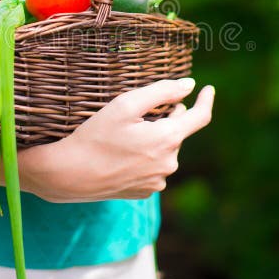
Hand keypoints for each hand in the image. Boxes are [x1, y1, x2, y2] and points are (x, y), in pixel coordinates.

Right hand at [18, 78, 214, 202]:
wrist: (70, 174)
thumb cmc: (96, 135)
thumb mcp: (126, 104)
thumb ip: (162, 91)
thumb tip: (189, 86)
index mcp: (168, 139)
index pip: (200, 117)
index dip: (206, 100)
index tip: (208, 89)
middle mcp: (169, 164)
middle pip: (177, 131)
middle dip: (165, 119)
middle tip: (137, 114)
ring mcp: (158, 181)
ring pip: (164, 149)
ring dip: (153, 138)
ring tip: (123, 137)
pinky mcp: (145, 192)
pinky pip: (153, 167)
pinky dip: (144, 156)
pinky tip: (121, 155)